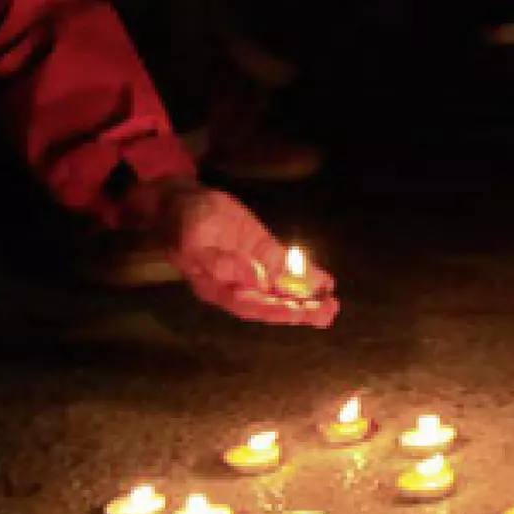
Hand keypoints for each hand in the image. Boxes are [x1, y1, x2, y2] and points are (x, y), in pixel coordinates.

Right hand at [155, 186, 339, 325]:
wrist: (184, 200)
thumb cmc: (181, 220)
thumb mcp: (193, 238)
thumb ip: (219, 262)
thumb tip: (253, 279)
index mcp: (217, 287)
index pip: (249, 305)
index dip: (274, 310)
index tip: (297, 312)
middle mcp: (238, 284)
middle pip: (271, 302)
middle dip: (299, 310)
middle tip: (326, 313)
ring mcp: (253, 268)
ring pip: (283, 289)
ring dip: (308, 298)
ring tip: (332, 306)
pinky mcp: (263, 252)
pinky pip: (287, 268)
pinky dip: (307, 275)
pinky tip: (326, 282)